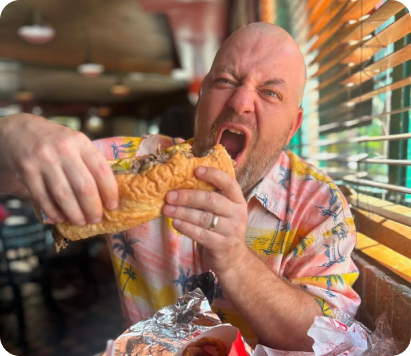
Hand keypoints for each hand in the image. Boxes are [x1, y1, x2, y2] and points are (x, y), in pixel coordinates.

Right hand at [0, 114, 118, 224]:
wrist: (21, 132)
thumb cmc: (57, 143)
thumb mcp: (76, 143)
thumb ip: (90, 162)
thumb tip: (108, 195)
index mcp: (80, 142)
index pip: (101, 170)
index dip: (110, 191)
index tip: (113, 205)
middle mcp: (63, 150)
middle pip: (84, 187)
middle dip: (93, 208)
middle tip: (97, 219)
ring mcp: (44, 161)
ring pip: (64, 196)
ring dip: (75, 214)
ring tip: (81, 221)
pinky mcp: (27, 171)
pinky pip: (43, 198)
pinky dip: (54, 212)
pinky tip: (61, 218)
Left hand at [162, 166, 248, 272]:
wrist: (233, 259)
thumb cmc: (222, 229)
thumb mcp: (224, 211)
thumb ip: (211, 198)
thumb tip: (183, 183)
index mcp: (238, 201)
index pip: (229, 183)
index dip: (213, 174)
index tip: (195, 170)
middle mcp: (238, 214)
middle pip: (211, 200)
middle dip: (188, 196)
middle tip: (170, 195)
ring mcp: (231, 231)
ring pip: (204, 218)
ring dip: (182, 212)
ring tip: (167, 209)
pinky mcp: (222, 245)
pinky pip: (200, 234)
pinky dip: (186, 228)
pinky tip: (175, 223)